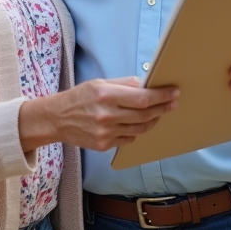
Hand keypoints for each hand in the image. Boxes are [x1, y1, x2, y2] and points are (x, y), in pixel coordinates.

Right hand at [20, 77, 178, 151]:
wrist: (57, 119)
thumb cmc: (79, 97)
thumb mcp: (99, 83)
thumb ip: (124, 84)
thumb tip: (147, 84)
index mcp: (106, 95)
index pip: (142, 98)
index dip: (161, 96)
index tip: (174, 93)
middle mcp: (106, 115)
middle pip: (145, 115)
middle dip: (162, 108)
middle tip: (173, 103)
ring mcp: (105, 133)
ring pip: (140, 129)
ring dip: (153, 121)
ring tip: (158, 113)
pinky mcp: (104, 145)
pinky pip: (129, 139)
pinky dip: (137, 131)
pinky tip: (137, 124)